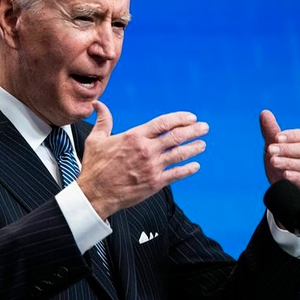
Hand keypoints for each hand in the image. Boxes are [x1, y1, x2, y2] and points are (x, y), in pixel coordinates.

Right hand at [76, 101, 208, 218]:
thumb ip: (103, 120)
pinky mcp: (155, 183)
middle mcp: (146, 150)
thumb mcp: (96, 139)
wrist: (95, 194)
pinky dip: (188, 169)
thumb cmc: (95, 167)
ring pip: (180, 154)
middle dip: (193, 130)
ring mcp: (152, 167)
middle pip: (176, 136)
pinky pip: (177, 174)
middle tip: (204, 127)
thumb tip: (98, 105)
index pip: (163, 123)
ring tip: (202, 144)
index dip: (180, 118)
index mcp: (134, 136)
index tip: (190, 117)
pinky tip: (196, 165)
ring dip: (194, 148)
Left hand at [259, 110, 299, 197]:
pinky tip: (285, 175)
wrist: (285, 189)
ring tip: (273, 161)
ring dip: (287, 162)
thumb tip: (264, 112)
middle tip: (270, 150)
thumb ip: (270, 131)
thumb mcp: (274, 147)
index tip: (276, 137)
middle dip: (285, 149)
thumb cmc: (281, 164)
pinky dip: (296, 177)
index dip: (290, 136)